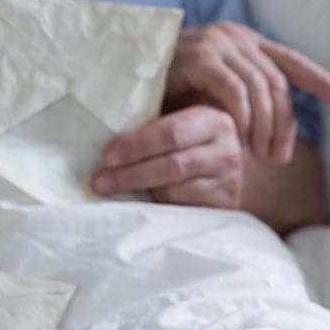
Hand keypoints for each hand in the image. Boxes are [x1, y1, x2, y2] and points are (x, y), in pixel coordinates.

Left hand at [92, 105, 243, 208]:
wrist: (226, 168)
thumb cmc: (191, 141)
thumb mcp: (182, 119)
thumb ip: (156, 121)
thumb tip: (106, 126)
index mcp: (214, 120)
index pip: (171, 132)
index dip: (136, 145)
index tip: (106, 156)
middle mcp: (227, 150)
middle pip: (172, 165)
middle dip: (130, 174)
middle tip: (100, 181)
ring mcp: (229, 181)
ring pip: (174, 190)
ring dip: (141, 192)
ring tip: (115, 191)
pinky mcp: (224, 206)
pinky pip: (182, 210)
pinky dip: (158, 206)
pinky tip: (142, 201)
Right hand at [165, 21, 329, 162]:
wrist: (118, 82)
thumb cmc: (162, 98)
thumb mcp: (210, 101)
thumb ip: (242, 106)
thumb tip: (278, 132)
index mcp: (244, 44)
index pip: (292, 62)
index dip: (322, 81)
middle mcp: (235, 36)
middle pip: (280, 83)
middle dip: (284, 125)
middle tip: (278, 159)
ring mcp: (218, 42)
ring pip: (262, 88)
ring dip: (265, 127)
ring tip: (258, 155)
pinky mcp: (200, 55)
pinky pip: (236, 91)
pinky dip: (242, 118)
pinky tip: (238, 138)